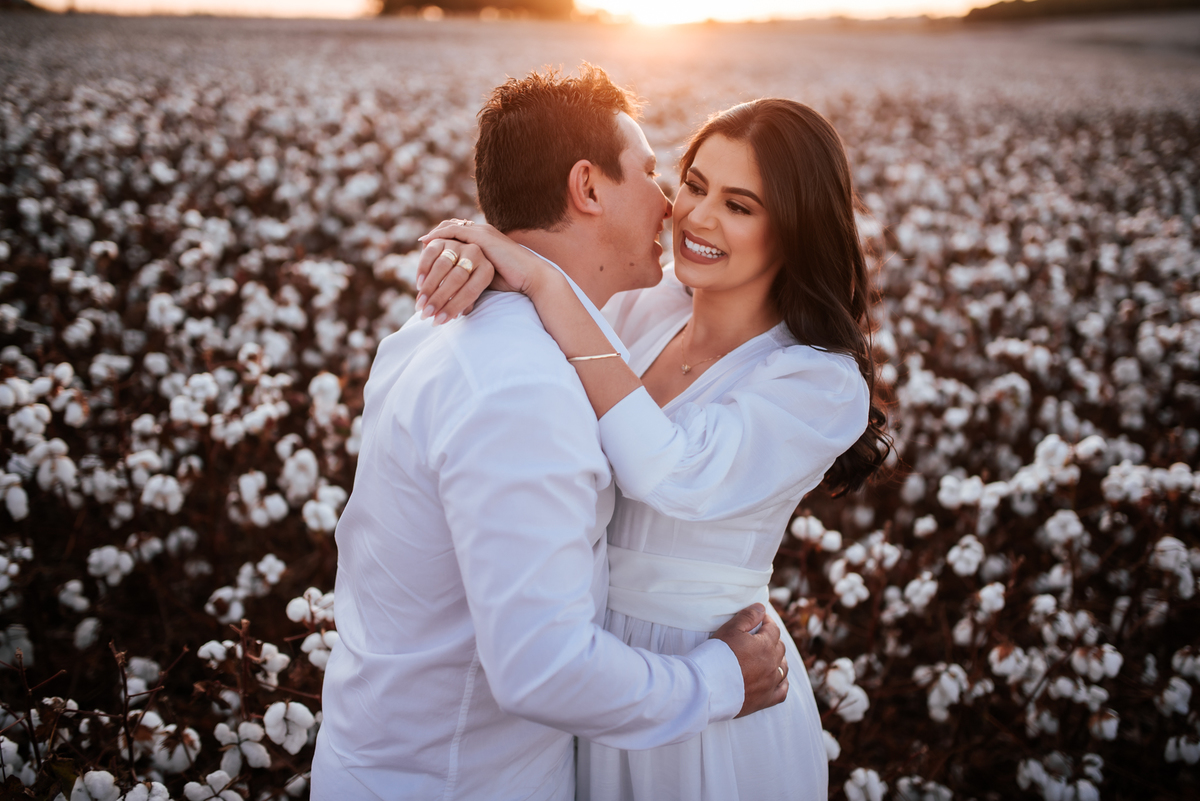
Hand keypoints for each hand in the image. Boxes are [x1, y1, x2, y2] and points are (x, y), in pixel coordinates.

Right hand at [415, 237, 498, 324]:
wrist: (469, 256)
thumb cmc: (473, 282)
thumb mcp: (475, 292)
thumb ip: (466, 301)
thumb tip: (453, 316)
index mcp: (486, 270)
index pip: (469, 291)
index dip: (453, 307)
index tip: (439, 321)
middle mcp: (475, 253)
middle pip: (455, 279)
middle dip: (439, 299)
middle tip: (426, 314)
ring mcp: (459, 244)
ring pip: (442, 266)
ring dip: (429, 287)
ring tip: (420, 304)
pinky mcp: (443, 240)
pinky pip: (431, 254)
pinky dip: (423, 270)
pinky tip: (418, 285)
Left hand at [416, 220, 552, 323]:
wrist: (531, 277)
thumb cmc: (513, 281)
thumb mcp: (485, 276)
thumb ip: (471, 275)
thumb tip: (455, 289)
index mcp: (483, 240)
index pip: (455, 233)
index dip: (438, 242)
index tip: (424, 256)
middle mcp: (481, 232)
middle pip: (448, 229)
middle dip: (431, 244)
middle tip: (419, 257)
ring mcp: (482, 232)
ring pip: (448, 232)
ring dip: (433, 244)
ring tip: (420, 253)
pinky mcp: (482, 237)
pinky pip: (454, 232)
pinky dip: (439, 236)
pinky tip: (426, 245)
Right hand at [711, 603, 788, 717]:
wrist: (708, 686)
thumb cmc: (717, 654)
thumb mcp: (730, 629)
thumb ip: (748, 616)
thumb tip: (762, 608)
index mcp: (766, 645)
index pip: (773, 629)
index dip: (767, 622)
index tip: (760, 620)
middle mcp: (773, 664)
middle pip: (779, 647)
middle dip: (772, 639)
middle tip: (760, 636)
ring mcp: (771, 683)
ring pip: (783, 668)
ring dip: (778, 659)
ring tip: (768, 656)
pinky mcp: (766, 700)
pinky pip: (782, 691)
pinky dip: (783, 683)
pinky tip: (778, 679)